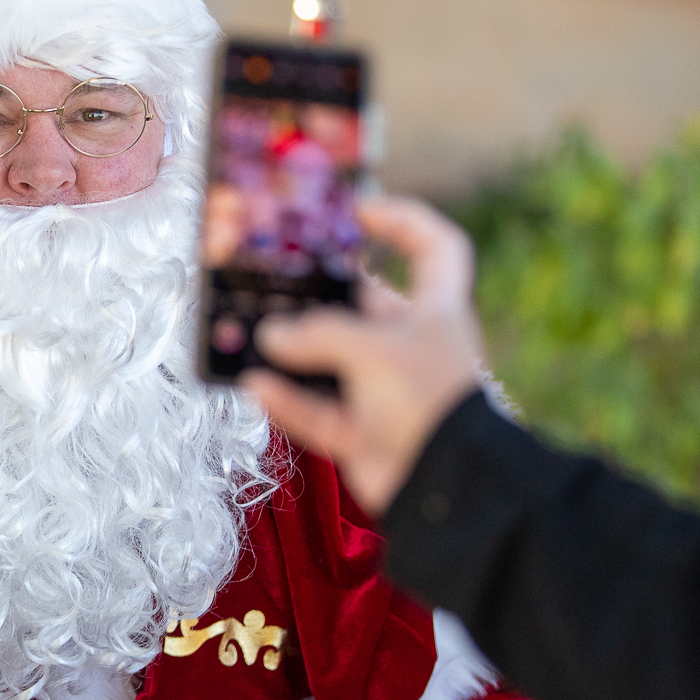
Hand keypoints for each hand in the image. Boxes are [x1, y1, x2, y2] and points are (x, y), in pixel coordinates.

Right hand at [240, 196, 483, 515]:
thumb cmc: (429, 403)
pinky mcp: (364, 435)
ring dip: (294, 354)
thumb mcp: (372, 349)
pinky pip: (316, 410)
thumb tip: (272, 336)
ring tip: (252, 336)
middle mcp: (414, 348)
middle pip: (365, 306)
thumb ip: (318, 334)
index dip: (404, 221)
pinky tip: (253, 384)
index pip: (435, 248)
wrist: (447, 488)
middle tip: (277, 280)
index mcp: (438, 312)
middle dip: (321, 296)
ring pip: (332, 362)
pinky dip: (286, 400)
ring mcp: (387, 393)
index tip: (361, 210)